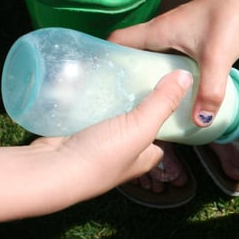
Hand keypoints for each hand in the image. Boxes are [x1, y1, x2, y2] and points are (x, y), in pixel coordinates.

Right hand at [33, 69, 192, 187]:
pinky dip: (89, 98)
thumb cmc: (102, 156)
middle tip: (141, 70)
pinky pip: (87, 112)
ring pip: (110, 115)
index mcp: (144, 157)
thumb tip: (187, 77)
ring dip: (112, 97)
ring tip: (117, 68)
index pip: (163, 133)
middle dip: (138, 98)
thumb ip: (163, 102)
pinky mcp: (74, 134)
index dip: (168, 113)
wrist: (51, 169)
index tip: (169, 86)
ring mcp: (97, 144)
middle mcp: (123, 153)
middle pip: (137, 120)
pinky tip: (90, 80)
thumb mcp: (142, 127)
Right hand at [108, 0, 238, 127]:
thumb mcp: (216, 58)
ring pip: (158, 62)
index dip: (106, 60)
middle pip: (135, 56)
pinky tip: (183, 98)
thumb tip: (200, 121)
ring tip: (154, 108)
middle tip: (130, 106)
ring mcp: (180, 37)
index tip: (103, 87)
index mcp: (157, 32)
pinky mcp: (196, 42)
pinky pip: (177, 64)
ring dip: (156, 81)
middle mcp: (163, 33)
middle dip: (131, 79)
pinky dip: (176, 79)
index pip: (117, 42)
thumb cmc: (229, 19)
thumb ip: (209, 91)